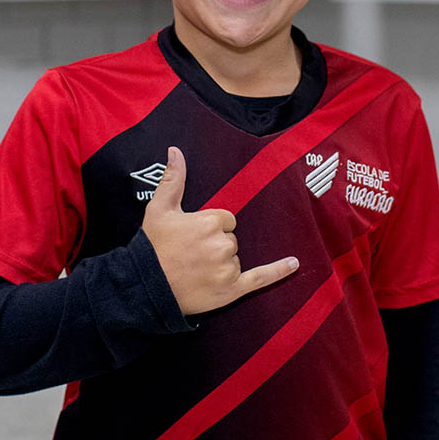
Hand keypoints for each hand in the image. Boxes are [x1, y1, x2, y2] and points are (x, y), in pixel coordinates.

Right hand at [140, 146, 298, 315]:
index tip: (192, 237)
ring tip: (196, 270)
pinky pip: (260, 278)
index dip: (209, 228)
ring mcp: (228, 268)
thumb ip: (173, 179)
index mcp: (209, 222)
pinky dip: (278, 272)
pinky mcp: (232, 289)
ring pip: (236, 258)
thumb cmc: (152, 247)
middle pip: (231, 239)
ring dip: (222, 263)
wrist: (144, 287)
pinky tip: (293, 263)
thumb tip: (175, 151)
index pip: (225, 219)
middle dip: (215, 245)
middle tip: (191, 254)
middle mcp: (222, 245)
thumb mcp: (159, 209)